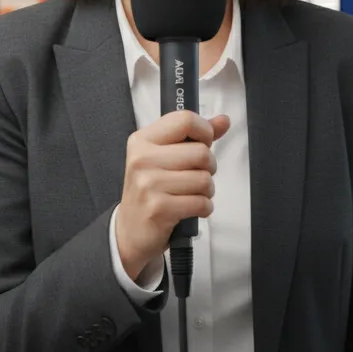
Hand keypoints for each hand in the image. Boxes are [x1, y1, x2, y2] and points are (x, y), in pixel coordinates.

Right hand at [114, 110, 230, 281]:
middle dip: (208, 168)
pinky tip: (191, 209)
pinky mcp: (159, 208)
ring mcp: (149, 184)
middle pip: (201, 152)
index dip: (205, 132)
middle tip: (197, 176)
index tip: (203, 144)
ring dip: (207, 190)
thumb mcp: (164, 157)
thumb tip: (223, 120)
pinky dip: (204, 208)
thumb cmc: (150, 191)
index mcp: (143, 140)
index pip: (185, 120)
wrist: (129, 231)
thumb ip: (195, 137)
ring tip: (192, 194)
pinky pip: (201, 202)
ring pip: (204, 179)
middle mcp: (142, 159)